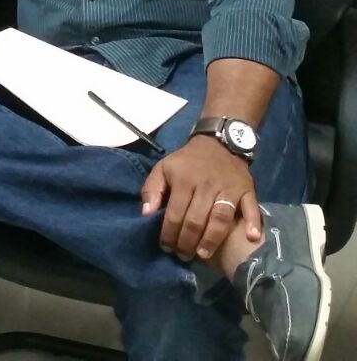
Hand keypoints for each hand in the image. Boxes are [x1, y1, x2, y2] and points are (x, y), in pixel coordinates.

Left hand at [140, 135, 260, 262]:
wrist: (219, 143)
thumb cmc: (187, 161)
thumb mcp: (163, 168)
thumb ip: (151, 189)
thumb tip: (146, 214)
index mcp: (184, 181)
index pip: (175, 213)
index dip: (169, 233)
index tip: (166, 248)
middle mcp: (206, 186)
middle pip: (197, 219)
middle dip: (188, 242)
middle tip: (183, 256)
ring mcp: (228, 189)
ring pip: (221, 218)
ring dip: (212, 239)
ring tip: (204, 255)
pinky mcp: (247, 190)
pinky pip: (251, 207)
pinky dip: (252, 222)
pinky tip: (251, 238)